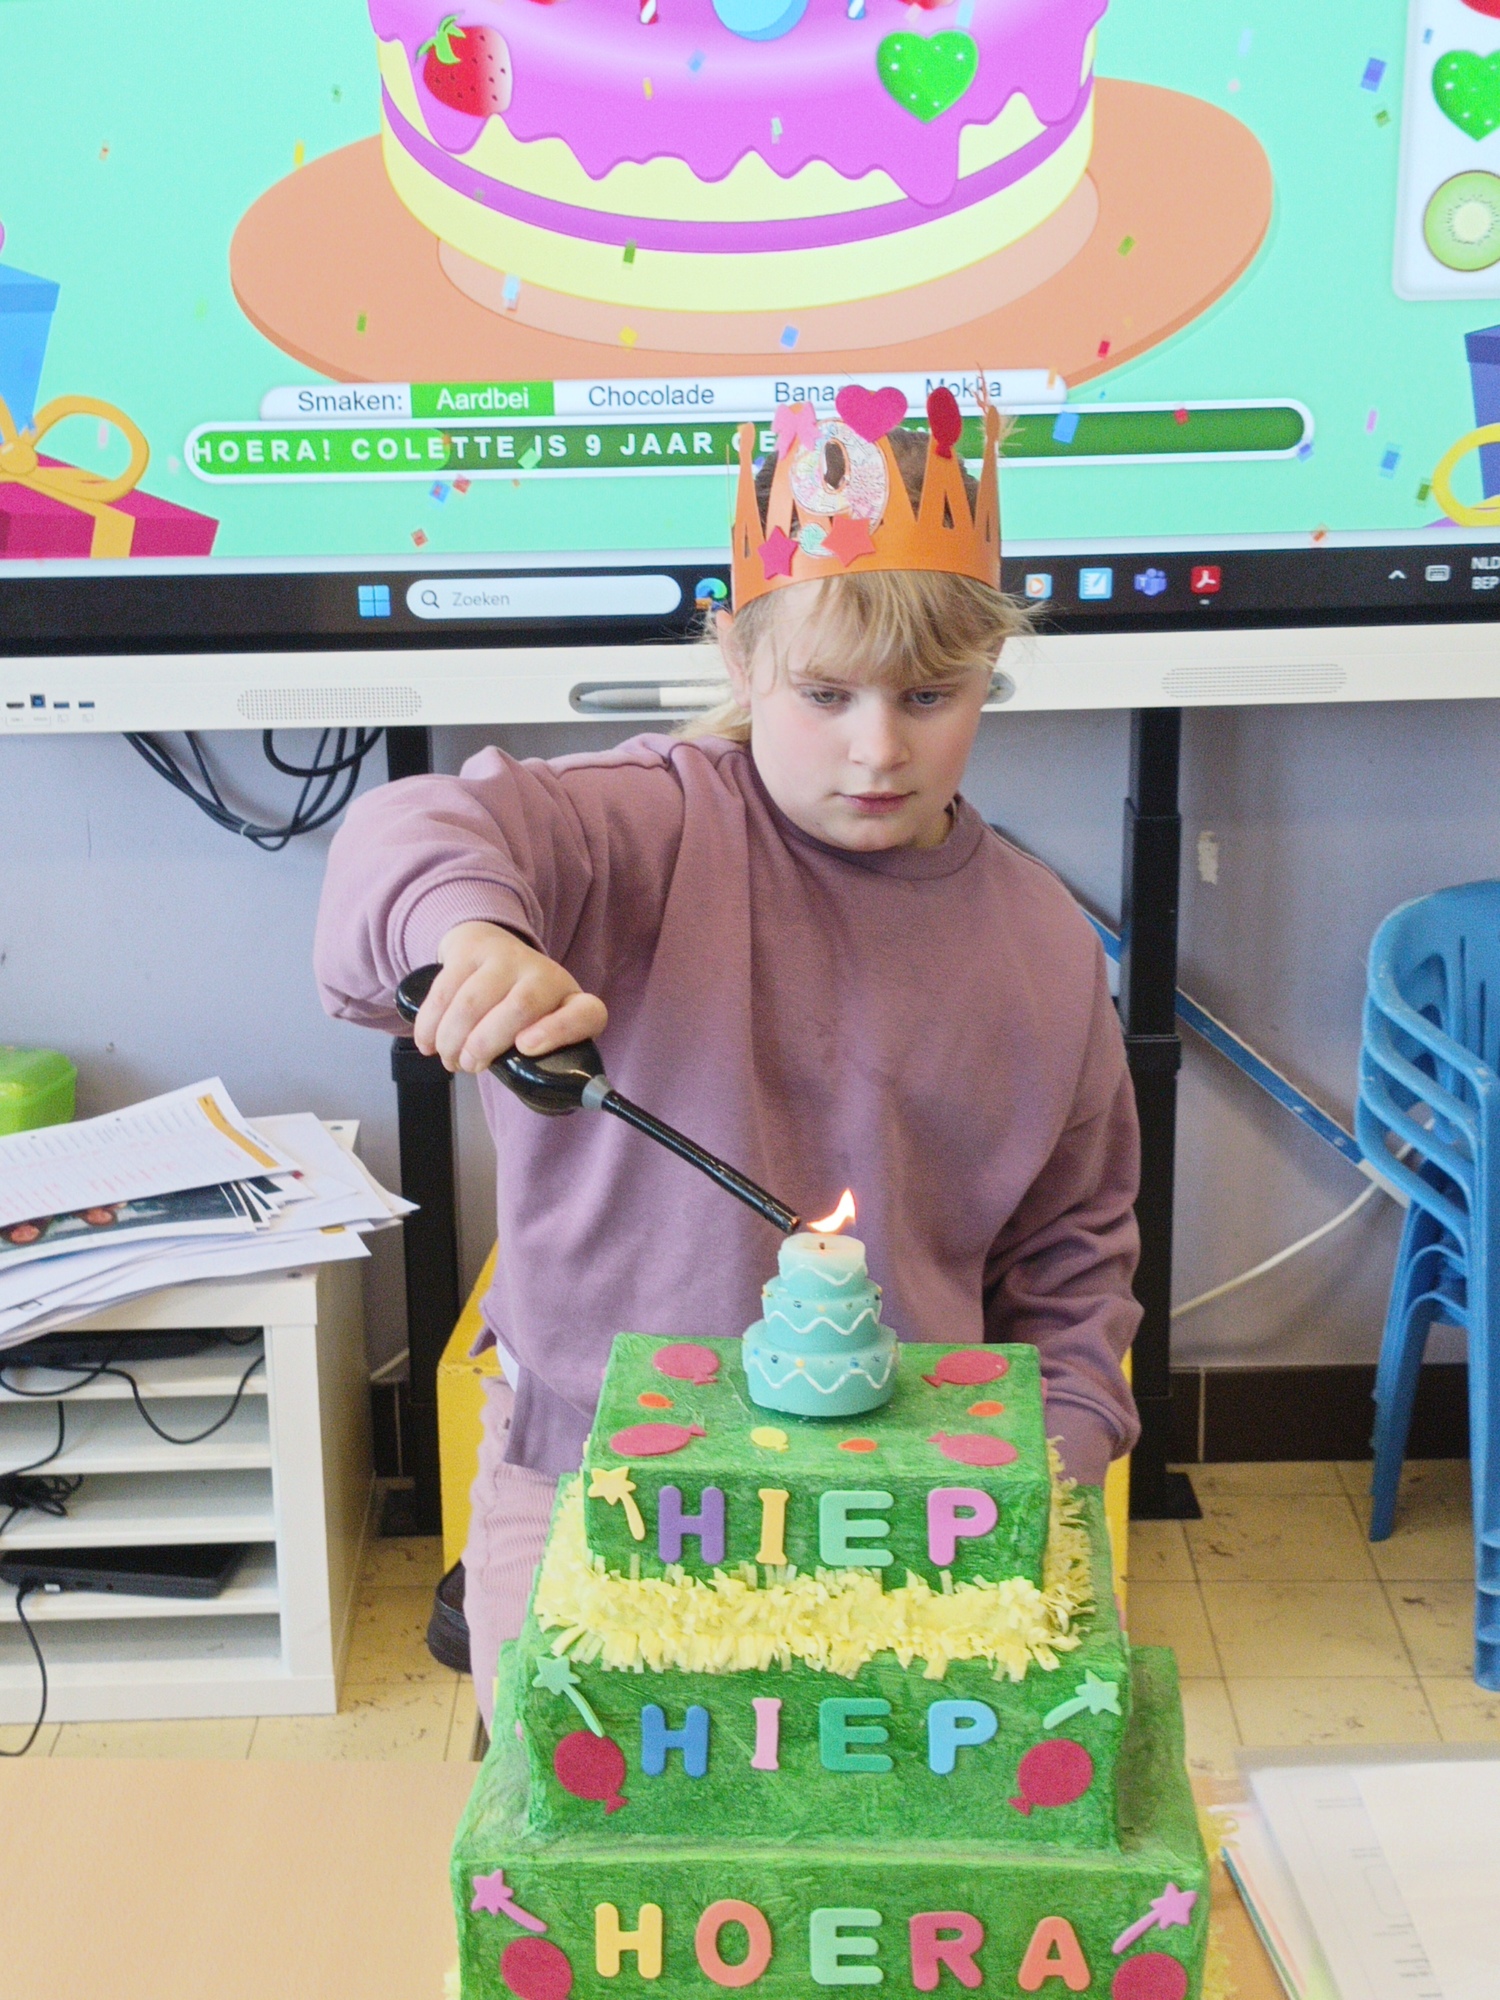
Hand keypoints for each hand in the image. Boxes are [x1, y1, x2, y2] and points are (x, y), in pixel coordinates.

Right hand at [412, 921, 607, 1072]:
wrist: (490, 946)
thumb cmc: (517, 1010)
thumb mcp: (540, 1030)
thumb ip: (540, 1061)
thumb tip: (542, 1098)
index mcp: (571, 1002)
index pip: (585, 1014)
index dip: (558, 1031)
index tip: (526, 1047)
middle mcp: (545, 975)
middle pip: (520, 1007)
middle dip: (485, 1044)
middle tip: (469, 1066)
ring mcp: (508, 957)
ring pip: (474, 1001)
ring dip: (452, 1038)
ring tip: (449, 1057)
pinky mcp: (472, 950)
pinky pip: (446, 989)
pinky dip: (431, 1023)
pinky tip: (427, 1041)